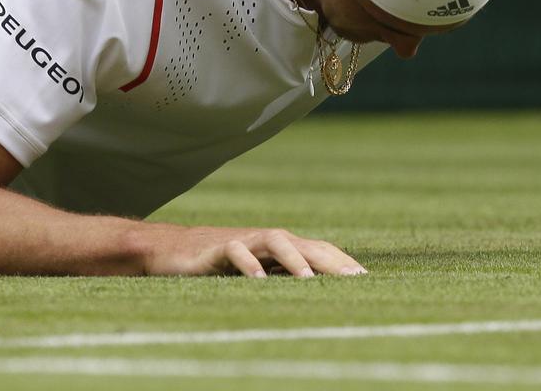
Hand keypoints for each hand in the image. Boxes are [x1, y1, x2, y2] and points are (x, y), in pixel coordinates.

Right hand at [135, 223, 367, 277]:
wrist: (173, 250)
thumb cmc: (221, 265)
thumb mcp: (257, 274)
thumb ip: (282, 279)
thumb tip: (316, 299)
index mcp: (282, 247)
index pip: (321, 250)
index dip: (343, 262)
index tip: (367, 280)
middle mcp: (268, 240)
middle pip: (307, 245)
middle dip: (332, 262)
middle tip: (355, 279)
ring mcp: (245, 241)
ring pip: (276, 242)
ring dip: (294, 260)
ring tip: (310, 280)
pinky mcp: (219, 248)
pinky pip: (237, 252)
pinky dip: (248, 265)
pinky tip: (258, 281)